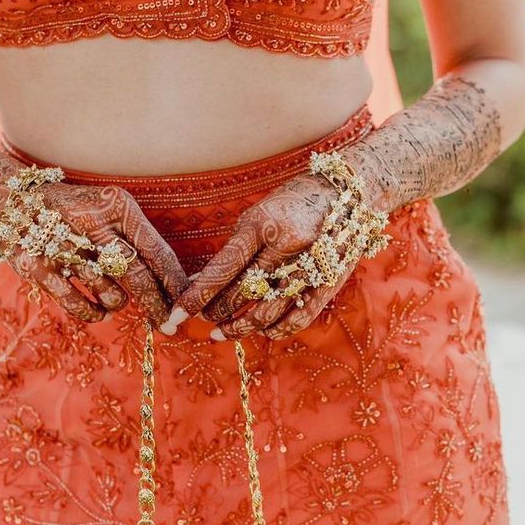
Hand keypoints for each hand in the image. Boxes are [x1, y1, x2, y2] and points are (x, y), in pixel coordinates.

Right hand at [5, 180, 187, 325]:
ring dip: (120, 304)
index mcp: (118, 207)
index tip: (189, 306)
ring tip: (118, 302)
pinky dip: (94, 313)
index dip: (176, 284)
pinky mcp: (38, 266)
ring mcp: (63, 246)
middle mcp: (93, 224)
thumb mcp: (110, 210)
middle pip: (138, 276)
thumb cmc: (77, 210)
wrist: (13, 199)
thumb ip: (138, 240)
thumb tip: (173, 283)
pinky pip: (77, 304)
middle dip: (157, 307)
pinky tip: (100, 313)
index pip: (157, 252)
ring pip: (110, 292)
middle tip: (168, 327)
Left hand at [169, 170, 348, 340]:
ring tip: (221, 332)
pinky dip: (275, 330)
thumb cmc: (292, 201)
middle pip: (242, 293)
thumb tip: (203, 283)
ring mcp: (309, 266)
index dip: (197, 295)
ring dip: (239, 327)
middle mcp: (286, 246)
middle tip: (201, 318)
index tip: (177, 313)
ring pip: (267, 312)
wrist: (346, 192)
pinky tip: (260, 331)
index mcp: (263, 224)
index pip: (223, 268)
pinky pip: (298, 318)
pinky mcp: (328, 282)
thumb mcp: (258, 213)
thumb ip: (235, 248)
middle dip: (215, 311)